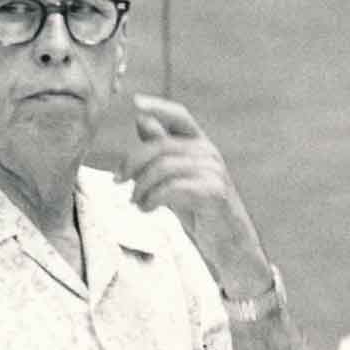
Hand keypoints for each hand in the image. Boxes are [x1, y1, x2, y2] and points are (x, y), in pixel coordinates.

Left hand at [96, 93, 271, 294]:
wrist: (230, 246)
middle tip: (119, 182)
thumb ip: (161, 152)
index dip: (158, 107)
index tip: (135, 102)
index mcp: (201, 146)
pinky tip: (147, 209)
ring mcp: (213, 172)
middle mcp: (209, 153)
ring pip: (163, 167)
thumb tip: (142, 119)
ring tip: (136, 203)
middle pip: (160, 145)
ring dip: (141, 186)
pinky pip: (172, 187)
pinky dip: (153, 199)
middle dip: (132, 162)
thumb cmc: (201, 212)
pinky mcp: (213, 192)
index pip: (180, 116)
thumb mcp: (176, 178)